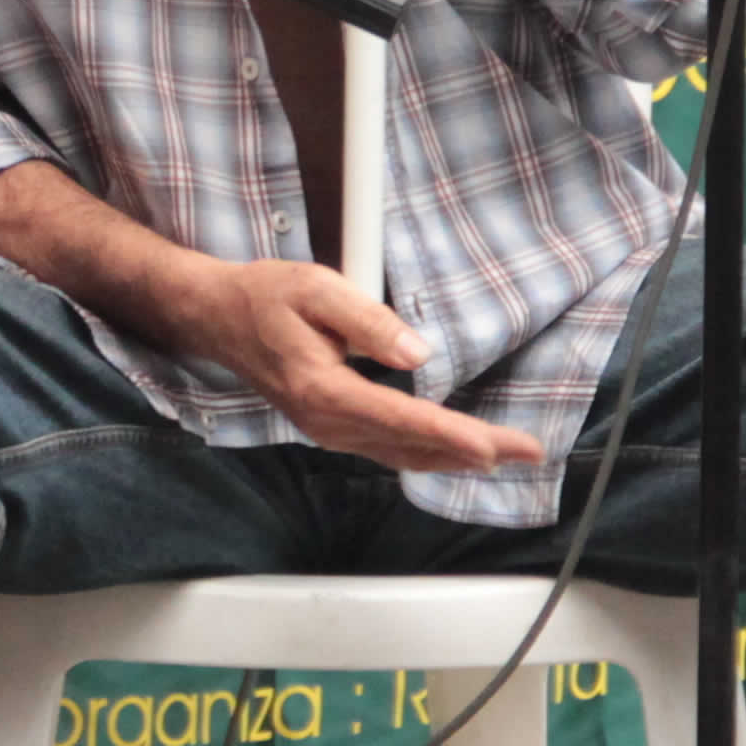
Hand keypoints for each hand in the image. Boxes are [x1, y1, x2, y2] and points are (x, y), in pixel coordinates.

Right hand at [157, 251, 546, 474]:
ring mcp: (327, 430)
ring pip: (401, 455)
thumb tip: (417, 354)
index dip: (452, 434)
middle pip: (411, 446)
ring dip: (453, 456)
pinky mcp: (330, 426)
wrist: (217, 317)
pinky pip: (387, 449)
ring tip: (504, 455)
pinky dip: (426, 452)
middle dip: (472, 451)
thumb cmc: (264, 296)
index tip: (494, 446)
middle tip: (528, 451)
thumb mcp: (315, 288)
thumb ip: (368, 319)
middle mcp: (326, 422)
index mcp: (323, 390)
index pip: (401, 420)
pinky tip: (454, 451)